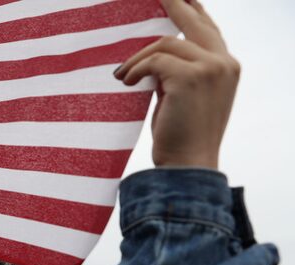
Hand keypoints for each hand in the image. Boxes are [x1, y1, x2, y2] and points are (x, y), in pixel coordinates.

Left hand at [115, 0, 238, 169]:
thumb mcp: (183, 97)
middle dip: (173, 4)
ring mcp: (211, 68)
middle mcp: (225, 63)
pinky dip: (135, 69)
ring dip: (138, 58)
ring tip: (122, 75)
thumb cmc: (180, 136)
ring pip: (166, 44)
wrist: (186, 165)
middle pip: (195, 22)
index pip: (208, 30)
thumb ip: (178, 73)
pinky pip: (154, 60)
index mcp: (227, 67)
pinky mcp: (192, 77)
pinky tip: (125, 82)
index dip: (192, 12)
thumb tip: (155, 58)